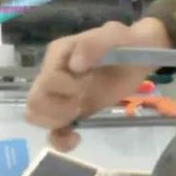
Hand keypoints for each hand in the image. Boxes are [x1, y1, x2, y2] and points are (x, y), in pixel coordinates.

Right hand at [26, 17, 171, 151]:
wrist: (140, 55)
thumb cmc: (125, 43)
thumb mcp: (114, 35)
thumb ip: (94, 44)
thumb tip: (74, 65)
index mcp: (59, 54)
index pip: (46, 79)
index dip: (66, 87)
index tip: (88, 82)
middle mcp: (53, 74)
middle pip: (34, 101)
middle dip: (57, 108)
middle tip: (81, 102)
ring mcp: (61, 95)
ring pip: (36, 116)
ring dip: (56, 121)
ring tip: (79, 113)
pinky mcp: (72, 112)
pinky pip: (53, 132)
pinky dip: (59, 141)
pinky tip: (76, 139)